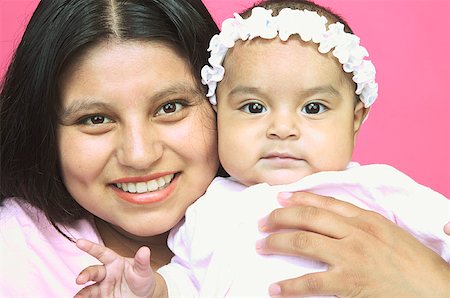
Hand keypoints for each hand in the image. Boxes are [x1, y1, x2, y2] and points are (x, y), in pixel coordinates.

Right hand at [74, 239, 158, 297]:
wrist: (144, 296)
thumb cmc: (142, 280)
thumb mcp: (144, 271)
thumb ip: (142, 262)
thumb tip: (145, 250)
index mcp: (115, 262)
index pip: (102, 253)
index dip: (90, 247)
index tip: (79, 242)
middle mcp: (106, 273)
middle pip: (93, 271)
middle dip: (85, 274)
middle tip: (79, 280)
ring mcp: (102, 286)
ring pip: (89, 288)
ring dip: (82, 292)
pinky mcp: (101, 297)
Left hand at [257, 192, 449, 296]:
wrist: (435, 290)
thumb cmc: (415, 264)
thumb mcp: (389, 234)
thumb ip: (362, 225)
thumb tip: (334, 223)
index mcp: (367, 219)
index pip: (325, 203)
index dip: (299, 198)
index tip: (280, 198)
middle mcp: (356, 232)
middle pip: (308, 217)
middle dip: (280, 217)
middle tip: (262, 222)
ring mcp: (351, 255)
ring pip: (304, 241)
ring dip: (278, 242)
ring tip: (261, 245)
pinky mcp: (349, 281)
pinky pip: (311, 281)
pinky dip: (290, 285)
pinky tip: (275, 288)